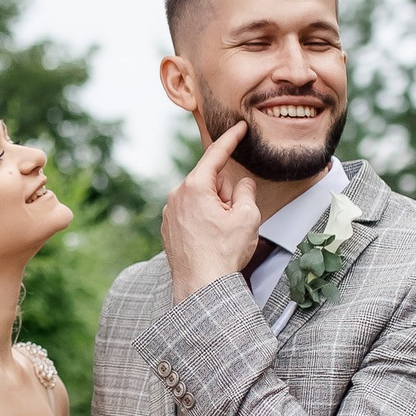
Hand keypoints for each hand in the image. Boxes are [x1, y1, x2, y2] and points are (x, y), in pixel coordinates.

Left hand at [162, 121, 262, 302]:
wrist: (201, 288)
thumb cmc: (223, 253)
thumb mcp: (248, 217)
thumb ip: (247, 192)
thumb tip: (241, 184)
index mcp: (194, 187)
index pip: (216, 155)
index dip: (231, 139)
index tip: (240, 126)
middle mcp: (176, 195)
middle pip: (211, 182)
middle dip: (226, 194)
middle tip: (233, 220)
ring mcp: (169, 213)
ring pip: (201, 200)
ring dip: (215, 210)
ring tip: (220, 236)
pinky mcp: (168, 228)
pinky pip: (192, 215)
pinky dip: (203, 222)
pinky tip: (209, 242)